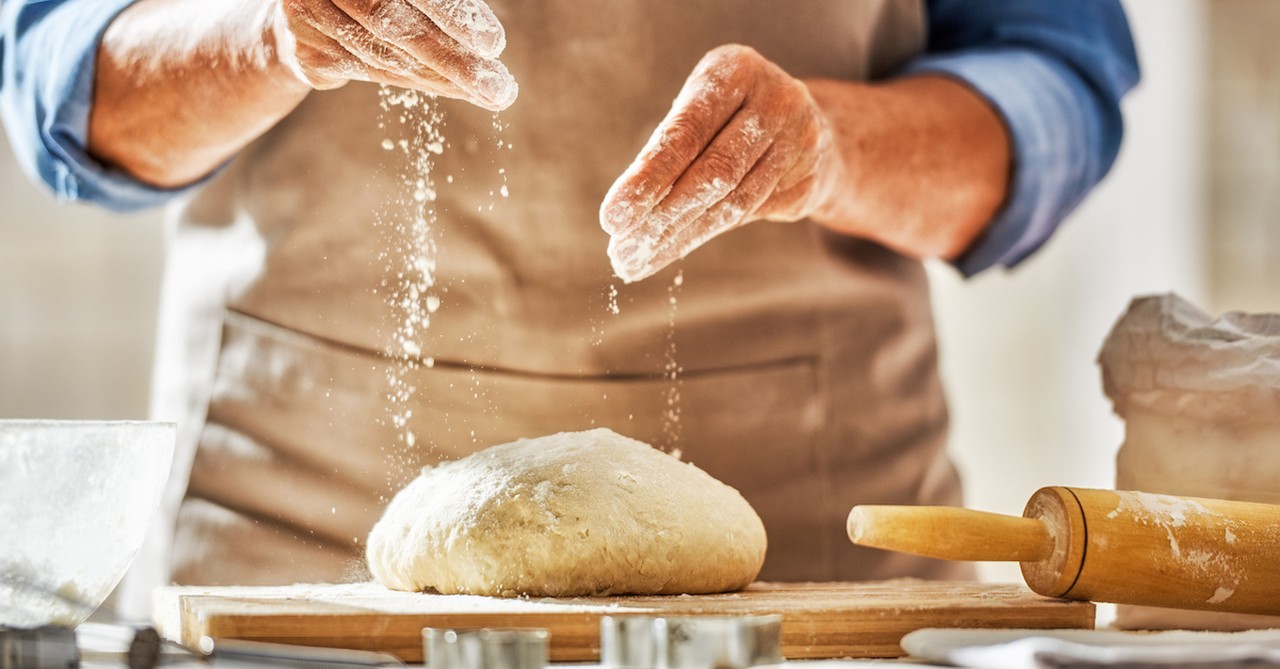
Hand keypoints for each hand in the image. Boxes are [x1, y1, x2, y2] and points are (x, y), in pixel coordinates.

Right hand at [269, 0, 517, 109]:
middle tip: (499, 87)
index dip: (453, 14)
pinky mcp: (307, 52)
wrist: (305, 14)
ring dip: (443, 78)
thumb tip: (489, 43)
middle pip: (395, 24)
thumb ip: (440, 4)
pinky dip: (417, 82)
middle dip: (454, 59)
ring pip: (385, 54)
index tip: (495, 44)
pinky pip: (371, 72)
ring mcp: (308, 14)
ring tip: (488, 92)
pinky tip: (454, 90)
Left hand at [600, 45, 843, 282]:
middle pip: (713, 172)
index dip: (647, 178)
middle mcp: (775, 100)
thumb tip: (624, 215)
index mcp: (737, 70)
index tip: (612, 218)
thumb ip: (669, 148)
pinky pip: (749, 214)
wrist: (808, 127)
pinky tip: (670, 250)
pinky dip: (703, 235)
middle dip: (661, 217)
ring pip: (732, 202)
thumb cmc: (728, 117)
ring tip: (637, 261)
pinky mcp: (808, 179)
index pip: (686, 132)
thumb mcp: (699, 111)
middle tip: (622, 253)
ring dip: (679, 237)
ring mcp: (800, 140)